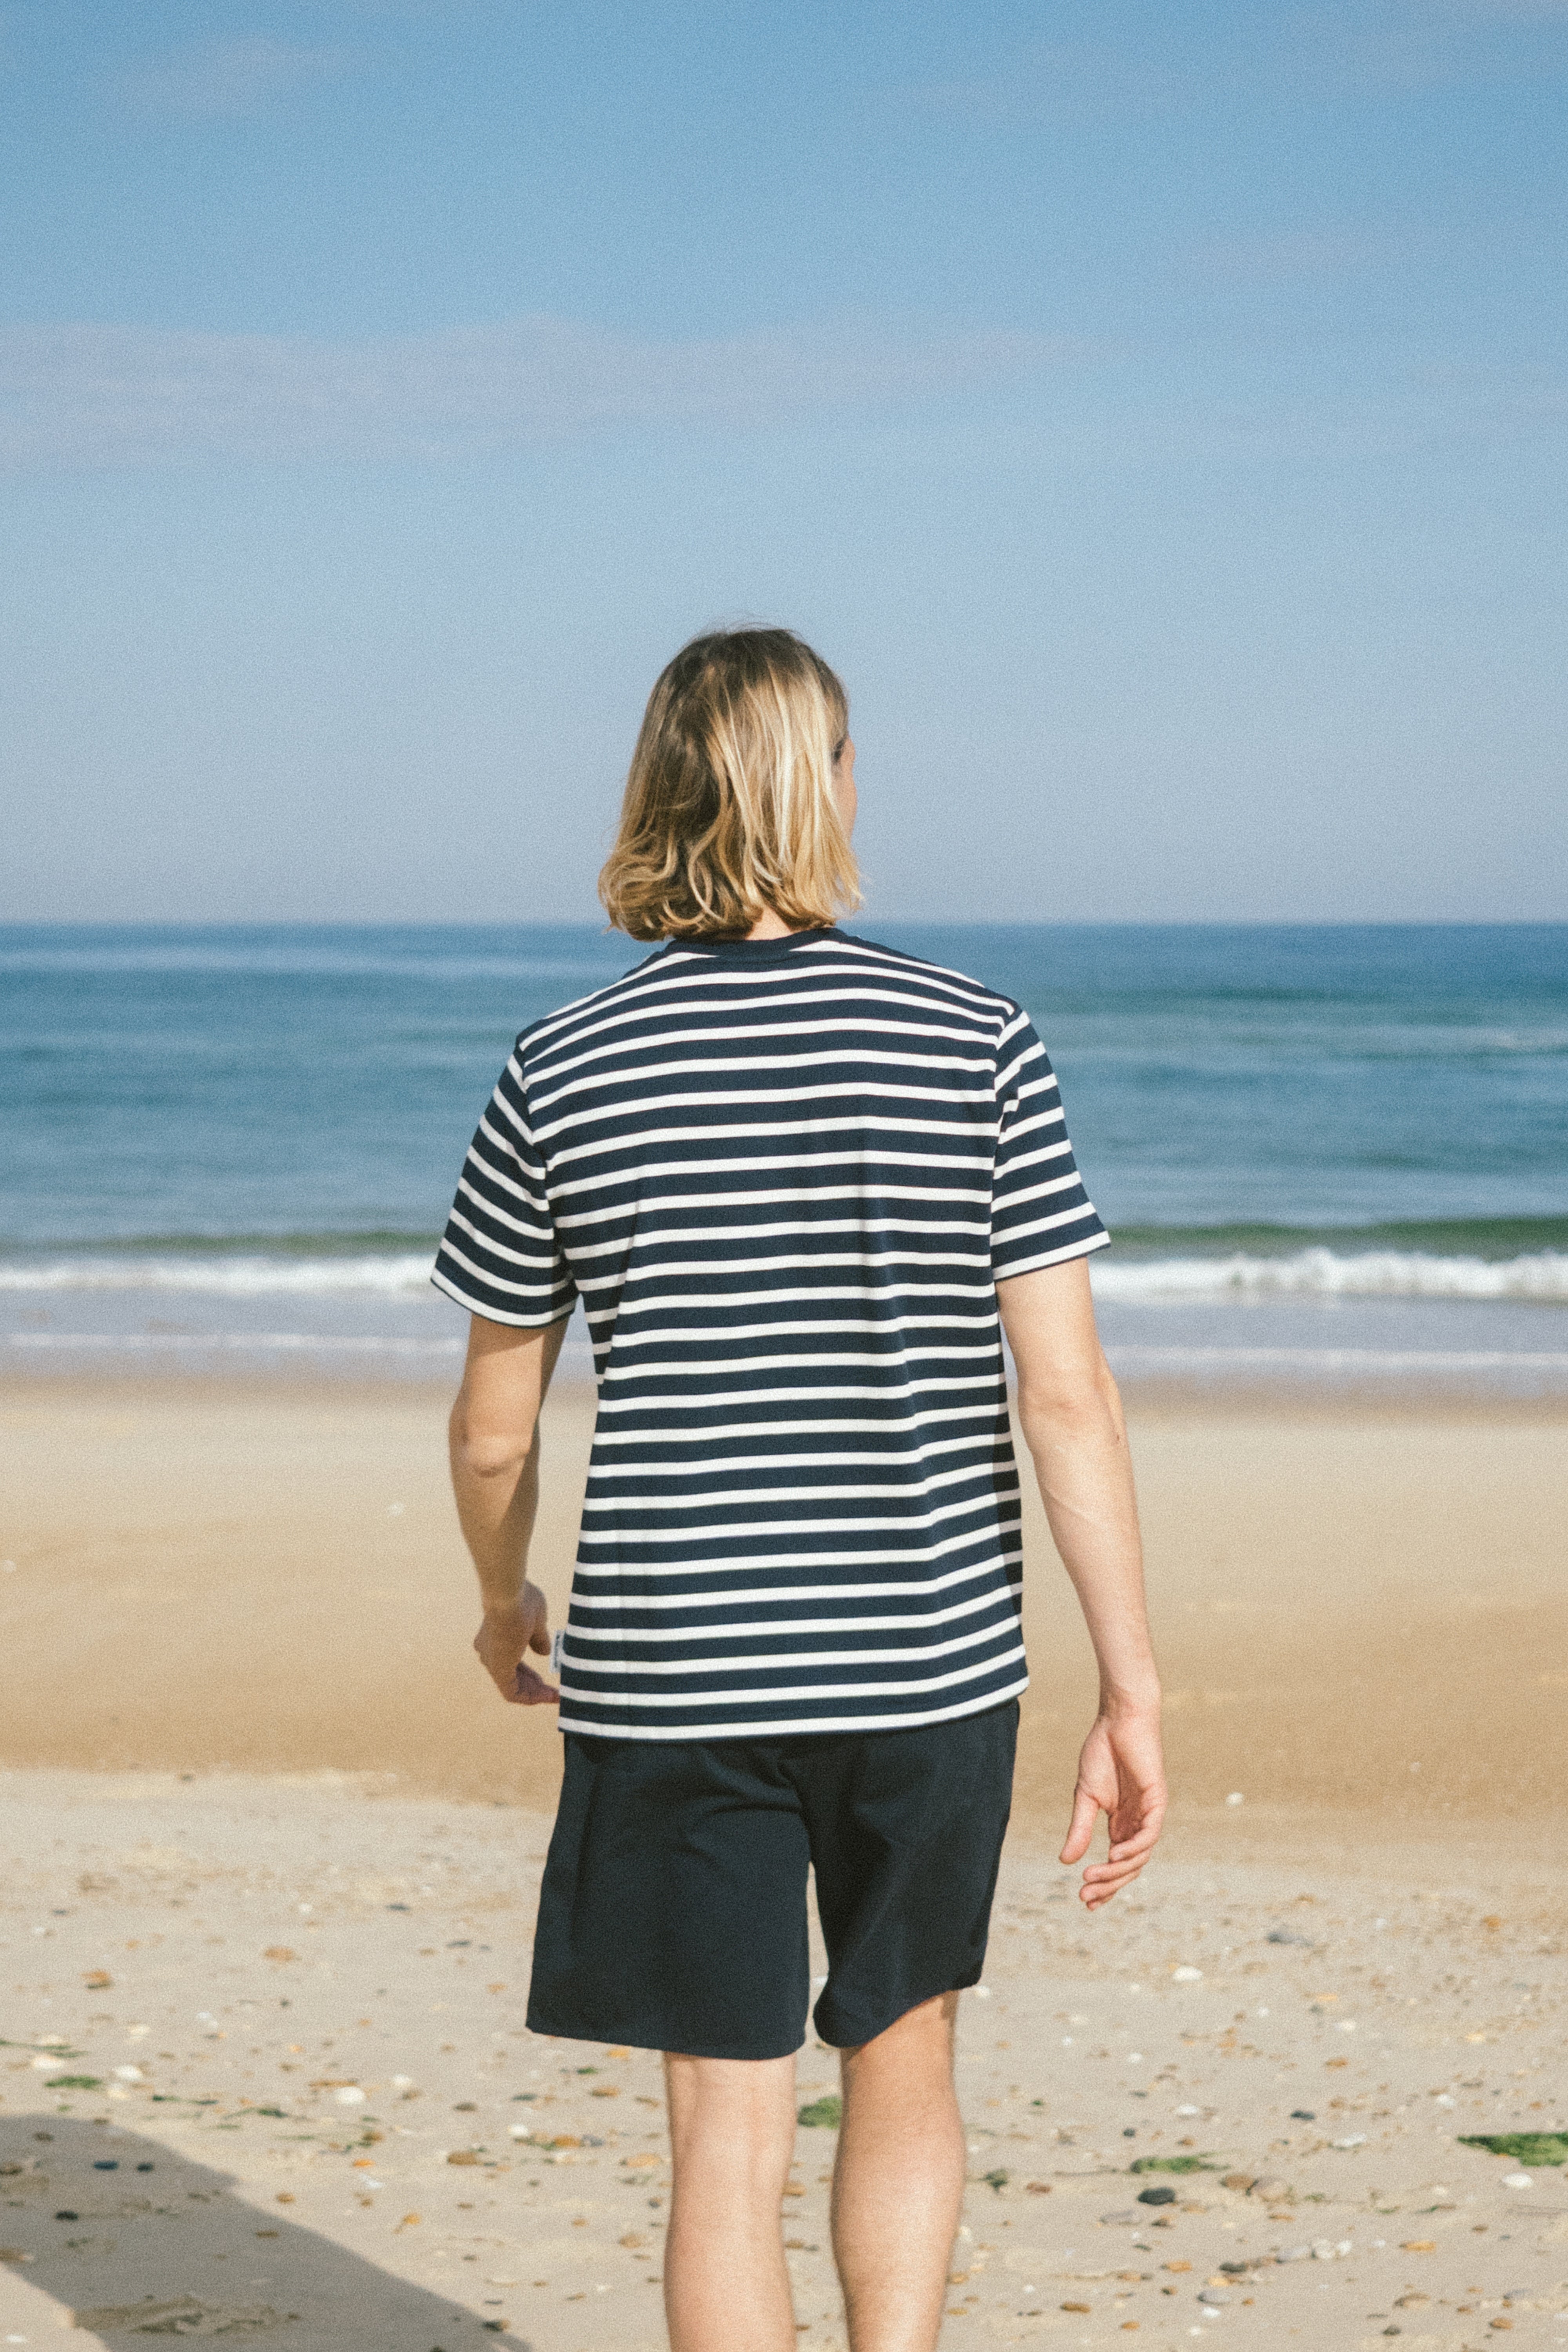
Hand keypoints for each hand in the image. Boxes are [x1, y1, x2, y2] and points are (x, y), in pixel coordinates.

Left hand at [473, 1583, 557, 1705]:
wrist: (509, 1596)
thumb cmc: (522, 1601)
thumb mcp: (536, 1621)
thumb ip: (538, 1638)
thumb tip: (544, 1652)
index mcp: (495, 1639)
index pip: (513, 1662)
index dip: (529, 1673)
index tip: (544, 1679)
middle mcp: (489, 1652)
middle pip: (513, 1676)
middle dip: (533, 1685)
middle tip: (552, 1692)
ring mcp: (492, 1661)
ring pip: (513, 1686)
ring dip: (534, 1694)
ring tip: (554, 1696)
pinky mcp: (498, 1670)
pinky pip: (512, 1692)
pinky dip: (530, 1697)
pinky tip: (548, 1696)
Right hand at [1060, 1706, 1165, 1908]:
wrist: (1118, 1720)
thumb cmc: (1103, 1753)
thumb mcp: (1085, 1796)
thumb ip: (1080, 1829)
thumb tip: (1065, 1861)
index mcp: (1121, 1824)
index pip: (1116, 1864)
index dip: (1104, 1884)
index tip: (1085, 1902)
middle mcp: (1137, 1823)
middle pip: (1129, 1866)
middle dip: (1108, 1884)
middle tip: (1085, 1896)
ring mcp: (1149, 1813)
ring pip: (1140, 1855)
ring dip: (1117, 1870)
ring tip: (1093, 1878)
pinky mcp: (1157, 1800)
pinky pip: (1149, 1833)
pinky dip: (1135, 1848)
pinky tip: (1114, 1855)